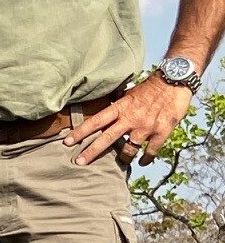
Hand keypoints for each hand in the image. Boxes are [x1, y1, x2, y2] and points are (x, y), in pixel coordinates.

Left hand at [65, 72, 192, 165]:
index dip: (81, 132)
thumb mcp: (130, 93)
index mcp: (121, 107)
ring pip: (129, 150)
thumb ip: (118, 106)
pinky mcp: (161, 131)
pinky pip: (151, 151)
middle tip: (78, 162)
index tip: (67, 142)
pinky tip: (143, 162)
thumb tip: (103, 113)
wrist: (176, 80)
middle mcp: (131, 118)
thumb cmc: (150, 86)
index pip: (96, 121)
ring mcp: (146, 126)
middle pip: (106, 138)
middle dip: (90, 152)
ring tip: (121, 162)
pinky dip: (146, 159)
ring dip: (124, 158)